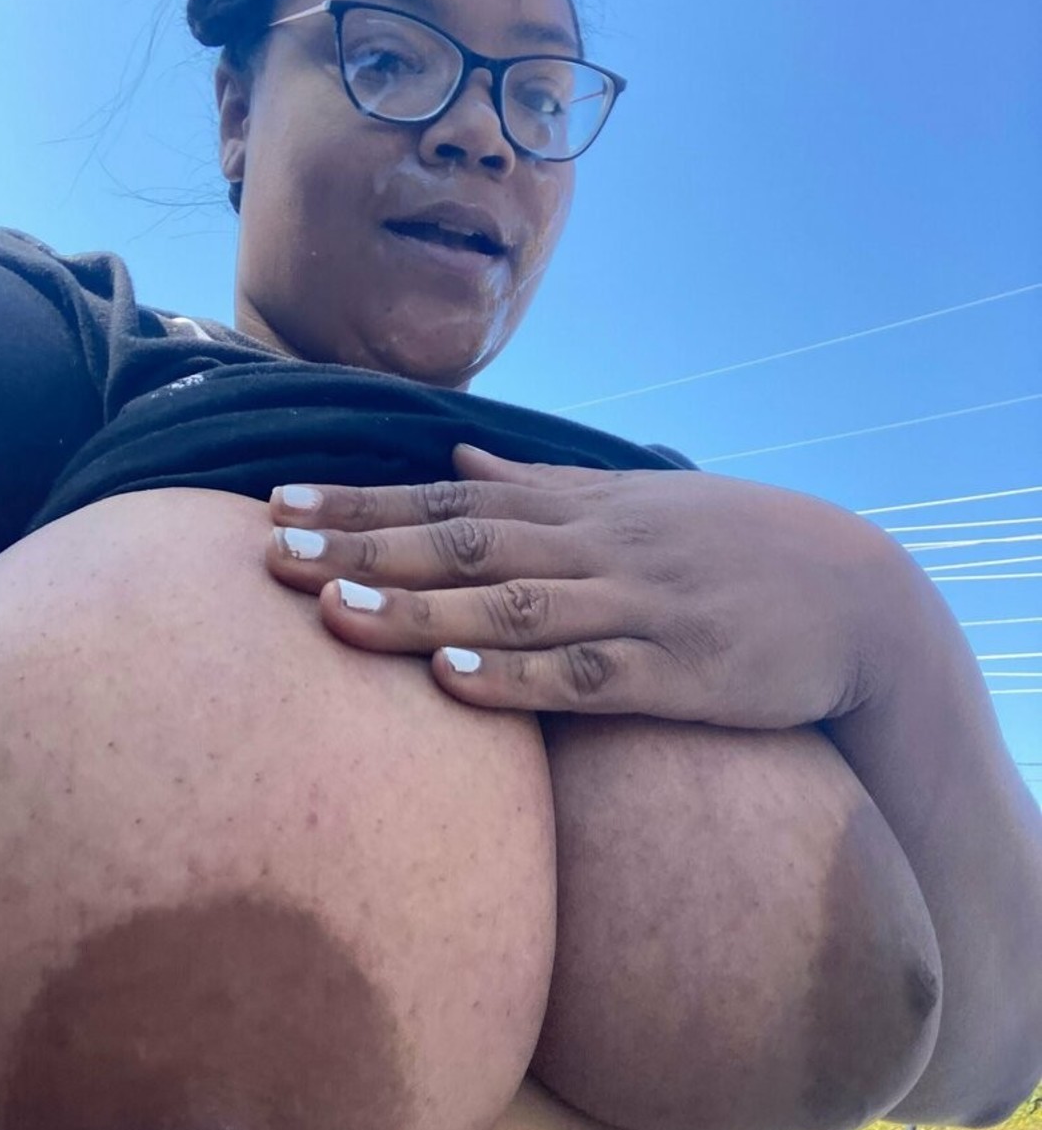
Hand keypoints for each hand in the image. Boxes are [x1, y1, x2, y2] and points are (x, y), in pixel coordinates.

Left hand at [265, 445, 900, 725]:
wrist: (857, 594)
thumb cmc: (732, 546)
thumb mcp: (633, 500)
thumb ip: (538, 482)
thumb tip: (457, 448)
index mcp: (579, 509)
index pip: (449, 497)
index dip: (361, 502)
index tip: (278, 504)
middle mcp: (595, 548)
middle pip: (461, 543)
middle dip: (363, 548)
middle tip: (271, 553)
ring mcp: (636, 607)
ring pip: (511, 605)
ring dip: (421, 609)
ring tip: (334, 614)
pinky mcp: (677, 672)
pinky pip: (587, 675)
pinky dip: (519, 677)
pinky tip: (454, 680)